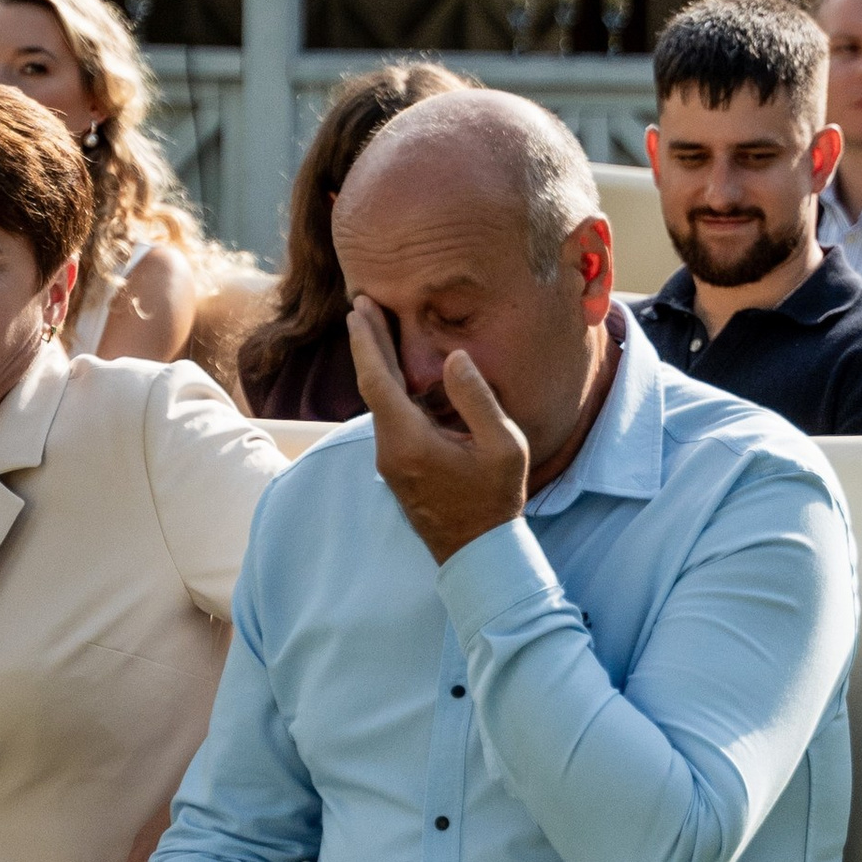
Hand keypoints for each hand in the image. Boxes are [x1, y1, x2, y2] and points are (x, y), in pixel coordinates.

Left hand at [347, 297, 529, 564]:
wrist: (477, 554)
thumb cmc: (495, 500)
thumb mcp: (502, 445)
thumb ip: (476, 399)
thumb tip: (453, 358)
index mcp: (409, 439)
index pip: (377, 380)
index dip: (367, 342)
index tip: (359, 310)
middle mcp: (390, 450)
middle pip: (372, 387)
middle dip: (367, 345)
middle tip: (362, 307)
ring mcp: (390, 463)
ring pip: (379, 405)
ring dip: (379, 367)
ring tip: (381, 332)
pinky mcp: (398, 470)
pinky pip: (389, 421)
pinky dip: (390, 391)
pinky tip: (401, 378)